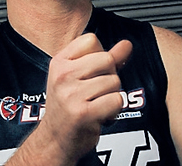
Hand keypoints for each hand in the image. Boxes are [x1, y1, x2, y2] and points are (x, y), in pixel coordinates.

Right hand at [39, 33, 132, 162]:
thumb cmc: (68, 106)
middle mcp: (63, 76)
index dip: (99, 55)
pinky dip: (114, 110)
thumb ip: (104, 58)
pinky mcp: (83, 113)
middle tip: (96, 92)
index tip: (92, 72)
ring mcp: (72, 94)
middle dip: (109, 76)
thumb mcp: (79, 77)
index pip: (92, 40)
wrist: (55, 140)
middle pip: (107, 59)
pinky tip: (99, 115)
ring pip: (114, 81)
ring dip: (111, 96)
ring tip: (96, 105)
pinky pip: (117, 100)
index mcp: (59, 62)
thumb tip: (127, 44)